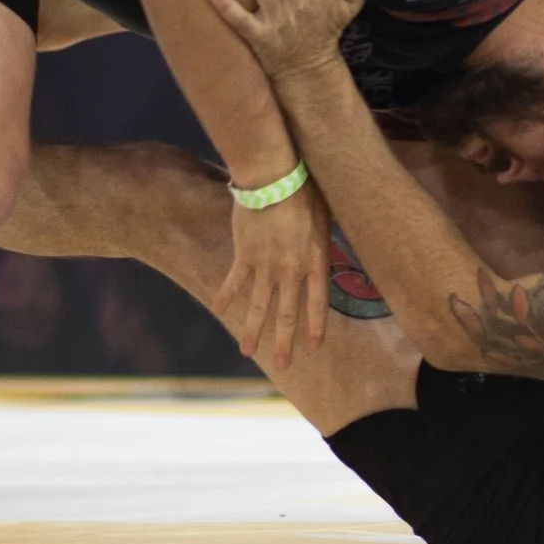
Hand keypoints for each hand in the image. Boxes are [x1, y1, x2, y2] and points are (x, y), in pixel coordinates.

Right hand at [212, 181, 330, 368]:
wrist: (274, 179)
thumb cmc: (306, 192)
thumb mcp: (326, 219)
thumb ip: (323, 244)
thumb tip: (326, 256)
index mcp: (316, 262)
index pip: (318, 303)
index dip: (316, 325)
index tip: (315, 346)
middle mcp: (291, 271)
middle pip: (287, 313)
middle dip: (284, 341)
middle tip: (282, 364)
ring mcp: (266, 266)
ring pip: (258, 305)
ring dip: (252, 330)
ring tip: (246, 352)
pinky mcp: (244, 255)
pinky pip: (234, 281)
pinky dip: (225, 295)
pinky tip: (217, 310)